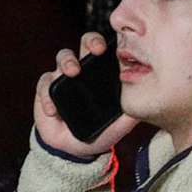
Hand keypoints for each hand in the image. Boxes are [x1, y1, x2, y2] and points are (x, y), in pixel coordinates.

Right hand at [32, 33, 137, 158]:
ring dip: (67, 62)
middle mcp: (83, 69)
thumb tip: (146, 106)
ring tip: (72, 72)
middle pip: (85, 43)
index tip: (109, 48)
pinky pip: (45, 84)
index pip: (106, 50)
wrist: (73, 150)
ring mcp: (63, 76)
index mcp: (102, 74)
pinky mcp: (46, 88)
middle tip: (96, 50)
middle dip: (90, 42)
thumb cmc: (98, 133)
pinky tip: (53, 110)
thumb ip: (130, 116)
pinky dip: (47, 95)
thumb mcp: (117, 127)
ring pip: (63, 57)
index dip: (107, 42)